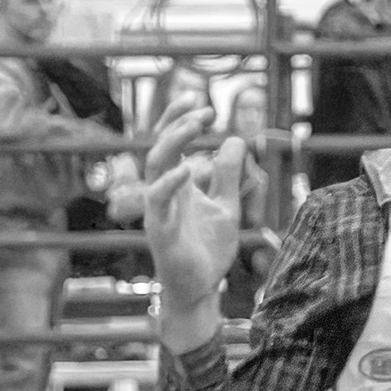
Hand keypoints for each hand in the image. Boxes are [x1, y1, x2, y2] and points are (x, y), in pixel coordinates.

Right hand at [140, 99, 250, 309]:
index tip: (200, 101)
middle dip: (178, 124)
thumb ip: (228, 175)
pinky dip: (170, 183)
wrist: (201, 289)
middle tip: (205, 110)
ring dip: (174, 142)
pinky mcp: (160, 231)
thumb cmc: (208, 248)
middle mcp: (164, 192)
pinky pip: (158, 202)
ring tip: (196, 125)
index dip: (179, 119)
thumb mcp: (226, 205)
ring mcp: (159, 210)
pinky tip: (188, 168)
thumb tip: (236, 139)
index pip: (171, 143)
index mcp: (178, 184)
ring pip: (155, 167)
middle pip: (160, 147)